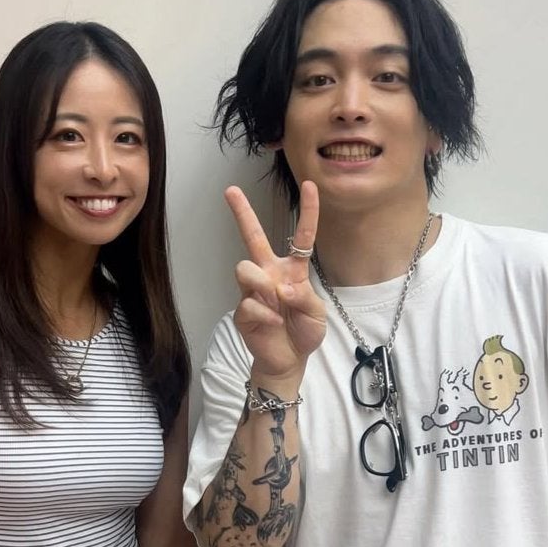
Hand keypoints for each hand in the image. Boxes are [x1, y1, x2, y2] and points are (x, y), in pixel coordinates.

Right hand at [225, 181, 325, 390]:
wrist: (288, 360)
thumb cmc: (304, 332)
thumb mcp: (317, 314)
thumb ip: (305, 297)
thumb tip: (281, 288)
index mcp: (292, 270)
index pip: (301, 236)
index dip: (307, 212)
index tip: (310, 186)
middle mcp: (269, 273)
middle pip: (253, 237)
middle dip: (241, 213)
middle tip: (230, 190)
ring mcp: (253, 290)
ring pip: (245, 268)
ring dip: (261, 283)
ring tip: (273, 301)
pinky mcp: (242, 310)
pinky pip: (249, 303)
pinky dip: (265, 316)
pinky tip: (273, 325)